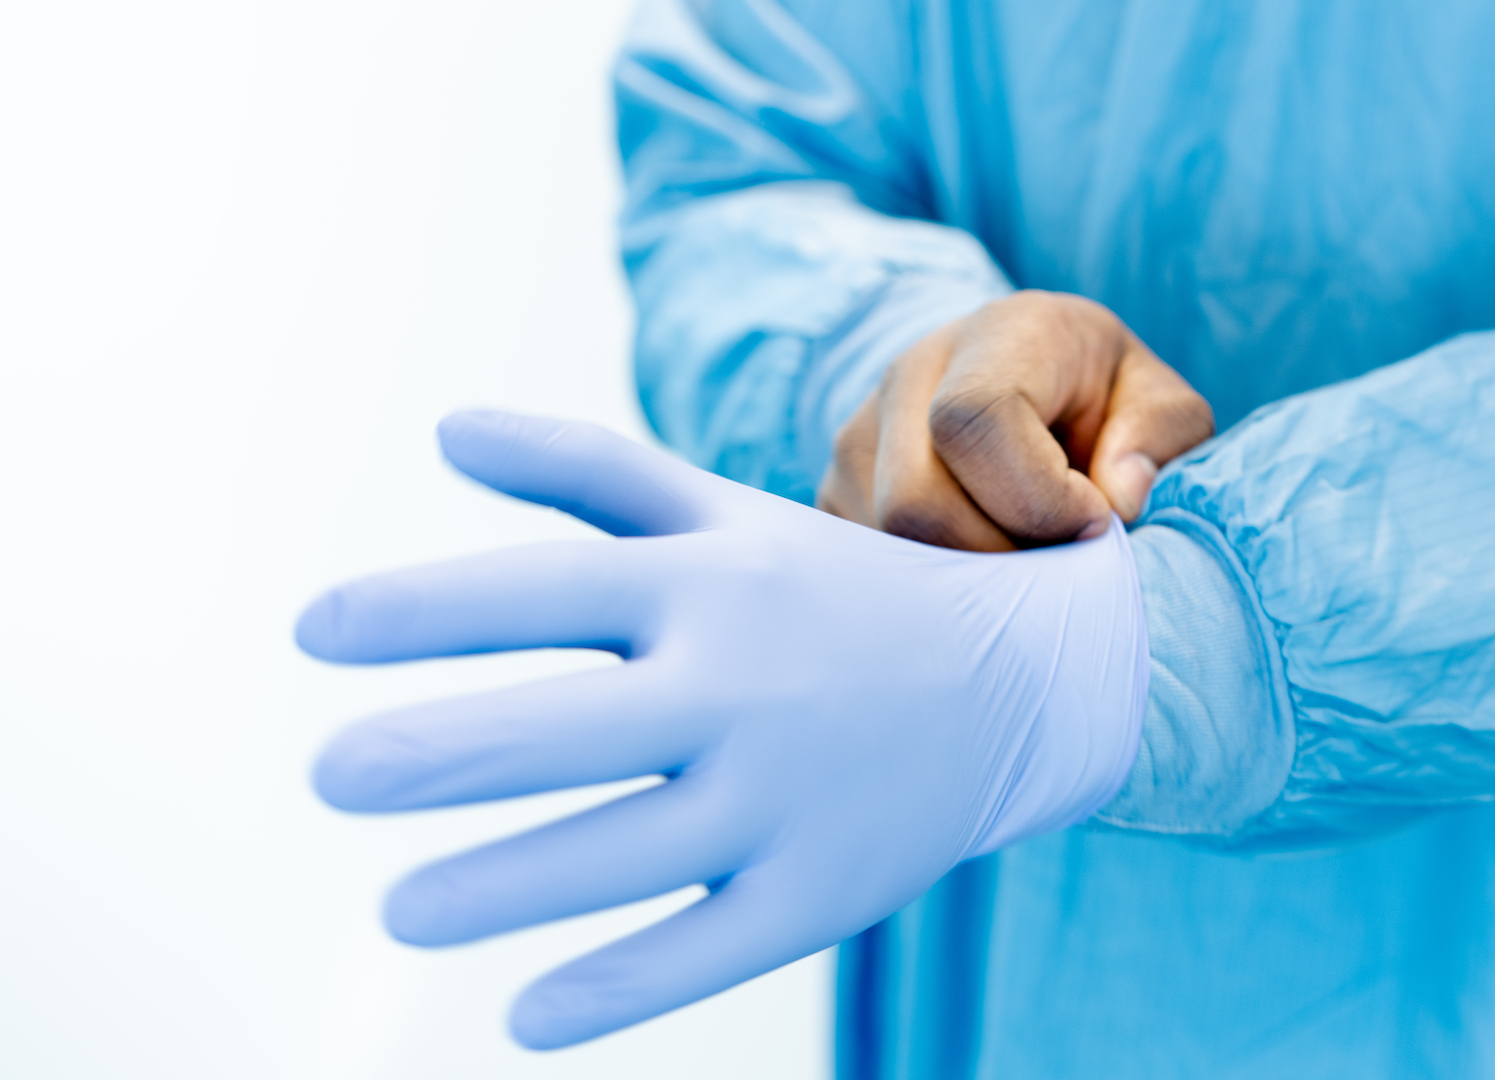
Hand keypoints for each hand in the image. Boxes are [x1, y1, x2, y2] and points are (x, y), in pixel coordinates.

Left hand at [296, 411, 1146, 1048]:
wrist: (1017, 684)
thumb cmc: (833, 593)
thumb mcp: (726, 514)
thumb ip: (589, 467)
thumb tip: (444, 429)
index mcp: (712, 585)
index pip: (551, 587)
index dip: (426, 609)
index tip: (315, 632)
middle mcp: (746, 686)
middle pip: (573, 726)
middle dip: (442, 753)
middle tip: (329, 775)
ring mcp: (788, 796)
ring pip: (628, 851)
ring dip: (505, 886)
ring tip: (396, 912)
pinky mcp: (822, 891)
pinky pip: (710, 948)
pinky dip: (620, 987)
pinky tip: (524, 1018)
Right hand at [816, 290, 1213, 550]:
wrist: (1022, 377)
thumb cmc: (1101, 396)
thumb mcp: (1159, 400)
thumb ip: (1160, 436)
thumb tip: (1119, 498)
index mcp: (997, 337)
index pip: (973, 420)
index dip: (1037, 496)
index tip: (1096, 518)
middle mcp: (909, 375)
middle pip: (916, 502)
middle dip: (1000, 557)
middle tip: (1060, 557)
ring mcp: (857, 436)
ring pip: (887, 547)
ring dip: (967, 580)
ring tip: (1025, 556)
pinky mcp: (835, 493)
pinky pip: (871, 567)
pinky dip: (932, 590)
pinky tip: (983, 566)